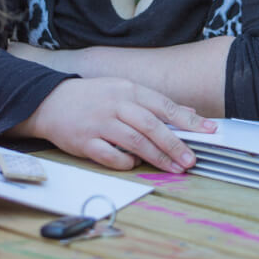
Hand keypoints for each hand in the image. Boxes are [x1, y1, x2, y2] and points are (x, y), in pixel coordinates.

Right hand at [27, 77, 215, 172]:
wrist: (49, 102)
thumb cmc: (93, 97)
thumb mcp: (124, 91)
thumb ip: (156, 103)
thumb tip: (190, 113)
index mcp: (128, 90)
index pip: (163, 105)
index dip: (188, 120)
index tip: (209, 131)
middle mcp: (115, 104)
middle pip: (151, 125)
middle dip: (174, 144)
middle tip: (191, 160)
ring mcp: (99, 123)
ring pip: (134, 141)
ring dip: (157, 157)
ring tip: (174, 168)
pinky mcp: (84, 141)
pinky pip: (110, 155)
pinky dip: (126, 162)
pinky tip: (136, 165)